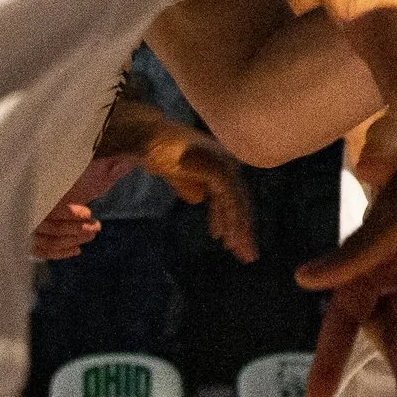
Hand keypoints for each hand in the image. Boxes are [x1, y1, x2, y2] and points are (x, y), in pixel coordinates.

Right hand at [30, 154, 137, 258]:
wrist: (50, 180)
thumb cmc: (72, 173)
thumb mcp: (89, 168)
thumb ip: (109, 166)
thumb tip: (131, 160)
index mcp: (42, 190)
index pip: (52, 207)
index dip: (71, 213)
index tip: (89, 212)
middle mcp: (31, 210)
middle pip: (52, 228)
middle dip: (77, 230)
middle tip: (96, 227)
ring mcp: (28, 226)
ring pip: (49, 242)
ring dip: (72, 241)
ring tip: (91, 236)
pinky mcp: (29, 238)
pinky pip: (42, 251)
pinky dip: (59, 253)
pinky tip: (77, 250)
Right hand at [143, 127, 257, 263]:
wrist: (149, 140)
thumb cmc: (163, 155)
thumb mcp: (182, 177)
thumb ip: (192, 186)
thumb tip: (200, 199)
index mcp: (224, 164)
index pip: (236, 198)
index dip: (238, 222)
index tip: (236, 245)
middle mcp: (229, 163)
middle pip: (241, 202)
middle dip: (244, 231)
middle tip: (247, 256)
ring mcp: (225, 164)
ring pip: (237, 203)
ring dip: (237, 229)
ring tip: (235, 250)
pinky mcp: (216, 168)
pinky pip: (227, 198)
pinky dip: (227, 218)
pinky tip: (223, 235)